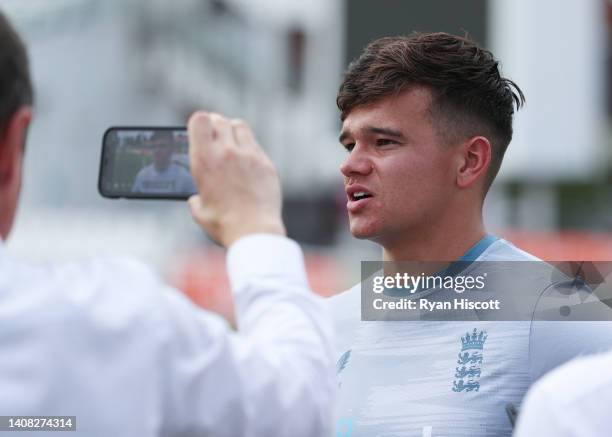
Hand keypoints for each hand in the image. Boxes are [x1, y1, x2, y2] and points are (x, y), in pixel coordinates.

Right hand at [187, 111, 285, 246]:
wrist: (254, 231)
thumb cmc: (224, 224)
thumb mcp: (199, 211)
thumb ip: (195, 198)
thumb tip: (196, 198)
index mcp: (204, 160)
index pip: (200, 120)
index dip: (199, 123)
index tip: (200, 131)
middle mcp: (226, 152)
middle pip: (219, 120)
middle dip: (215, 125)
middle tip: (214, 136)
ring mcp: (248, 155)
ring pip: (239, 126)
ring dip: (232, 130)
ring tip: (231, 144)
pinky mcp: (265, 163)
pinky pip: (255, 145)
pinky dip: (248, 148)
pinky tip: (247, 162)